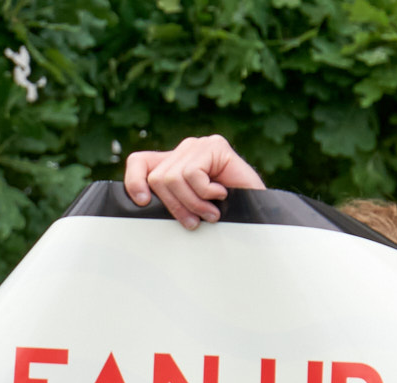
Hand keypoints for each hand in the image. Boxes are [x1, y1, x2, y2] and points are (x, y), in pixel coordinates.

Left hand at [123, 136, 265, 228]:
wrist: (261, 214)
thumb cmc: (228, 214)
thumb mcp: (190, 208)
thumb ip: (170, 200)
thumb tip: (143, 202)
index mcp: (175, 163)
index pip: (140, 162)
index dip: (135, 181)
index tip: (143, 202)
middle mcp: (185, 150)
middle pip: (157, 177)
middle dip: (175, 206)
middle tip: (195, 222)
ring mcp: (201, 146)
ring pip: (172, 178)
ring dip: (193, 203)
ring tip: (211, 213)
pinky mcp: (216, 146)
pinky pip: (193, 173)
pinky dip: (206, 192)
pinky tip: (222, 195)